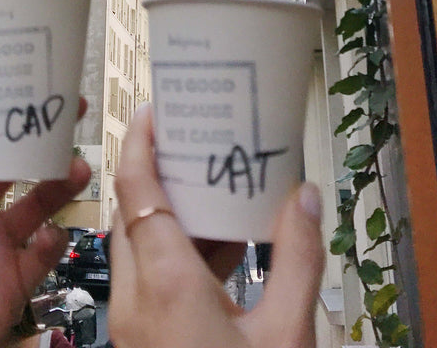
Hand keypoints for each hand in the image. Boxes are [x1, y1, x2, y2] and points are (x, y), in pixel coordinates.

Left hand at [0, 108, 89, 347]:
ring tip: (77, 166)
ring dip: (59, 183)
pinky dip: (57, 241)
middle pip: (15, 168)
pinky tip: (56, 232)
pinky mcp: (10, 287)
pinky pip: (43, 256)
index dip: (2, 115)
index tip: (27, 86)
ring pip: (38, 205)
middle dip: (42, 141)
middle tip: (67, 113)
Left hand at [110, 104, 323, 347]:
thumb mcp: (287, 335)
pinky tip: (222, 251)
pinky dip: (175, 256)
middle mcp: (134, 300)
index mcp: (166, 285)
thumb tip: (305, 197)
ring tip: (216, 192)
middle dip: (161, 174)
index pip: (135, 190)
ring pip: (137, 248)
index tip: (155, 111)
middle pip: (132, 213)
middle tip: (195, 146)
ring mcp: (130, 323)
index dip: (140, 142)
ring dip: (170, 218)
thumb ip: (298, 261)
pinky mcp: (139, 340)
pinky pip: (147, 281)